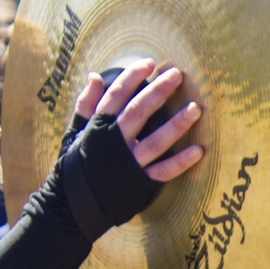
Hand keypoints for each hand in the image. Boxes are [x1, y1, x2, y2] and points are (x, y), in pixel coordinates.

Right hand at [45, 61, 204, 234]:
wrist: (70, 205)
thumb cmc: (75, 166)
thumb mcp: (75, 132)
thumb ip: (86, 105)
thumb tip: (95, 76)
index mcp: (98, 127)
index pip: (116, 95)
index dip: (132, 77)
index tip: (150, 63)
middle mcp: (114, 142)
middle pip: (139, 111)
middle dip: (158, 91)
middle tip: (177, 75)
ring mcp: (128, 163)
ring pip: (156, 140)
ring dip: (177, 125)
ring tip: (196, 108)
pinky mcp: (139, 182)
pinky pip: (163, 171)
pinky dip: (181, 162)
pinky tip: (199, 151)